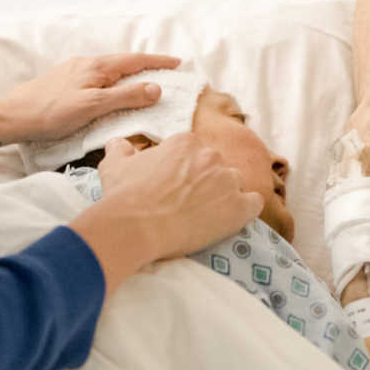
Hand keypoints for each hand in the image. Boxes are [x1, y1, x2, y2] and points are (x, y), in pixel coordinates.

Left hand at [0, 53, 180, 147]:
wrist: (12, 117)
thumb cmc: (51, 112)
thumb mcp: (94, 107)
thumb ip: (126, 96)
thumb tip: (156, 88)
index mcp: (96, 67)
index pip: (135, 60)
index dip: (158, 62)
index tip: (178, 63)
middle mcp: (86, 64)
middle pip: (123, 63)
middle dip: (146, 67)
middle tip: (165, 74)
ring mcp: (73, 72)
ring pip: (109, 71)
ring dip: (128, 75)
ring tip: (142, 84)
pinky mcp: (64, 83)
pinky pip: (97, 79)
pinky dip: (113, 83)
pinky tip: (110, 93)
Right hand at [76, 134, 263, 291]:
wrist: (135, 226)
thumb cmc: (124, 195)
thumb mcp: (114, 164)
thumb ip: (120, 148)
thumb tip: (120, 143)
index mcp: (186, 143)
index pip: (193, 153)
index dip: (184, 171)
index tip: (174, 187)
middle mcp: (211, 156)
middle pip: (215, 166)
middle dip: (204, 181)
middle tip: (187, 202)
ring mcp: (227, 181)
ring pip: (234, 183)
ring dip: (223, 195)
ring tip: (205, 214)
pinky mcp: (238, 207)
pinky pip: (254, 203)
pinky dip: (246, 209)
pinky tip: (231, 218)